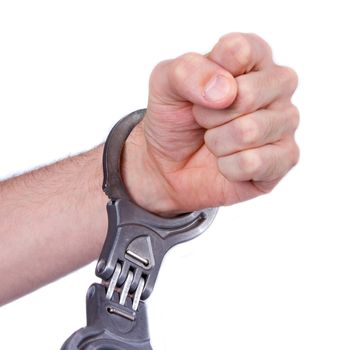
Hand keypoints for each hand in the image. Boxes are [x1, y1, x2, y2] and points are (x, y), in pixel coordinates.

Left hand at [121, 33, 298, 215]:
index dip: (209, 76)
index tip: (198, 90)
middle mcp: (277, 85)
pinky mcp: (286, 157)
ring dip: (217, 142)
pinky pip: (253, 163)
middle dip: (210, 115)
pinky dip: (227, 167)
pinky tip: (227, 162)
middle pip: (247, 95)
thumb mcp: (165, 84)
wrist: (170, 162)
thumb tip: (226, 92)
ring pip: (249, 132)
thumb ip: (188, 72)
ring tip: (215, 141)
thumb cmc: (175, 117)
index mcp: (254, 56)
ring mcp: (285, 122)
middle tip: (204, 120)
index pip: (240, 49)